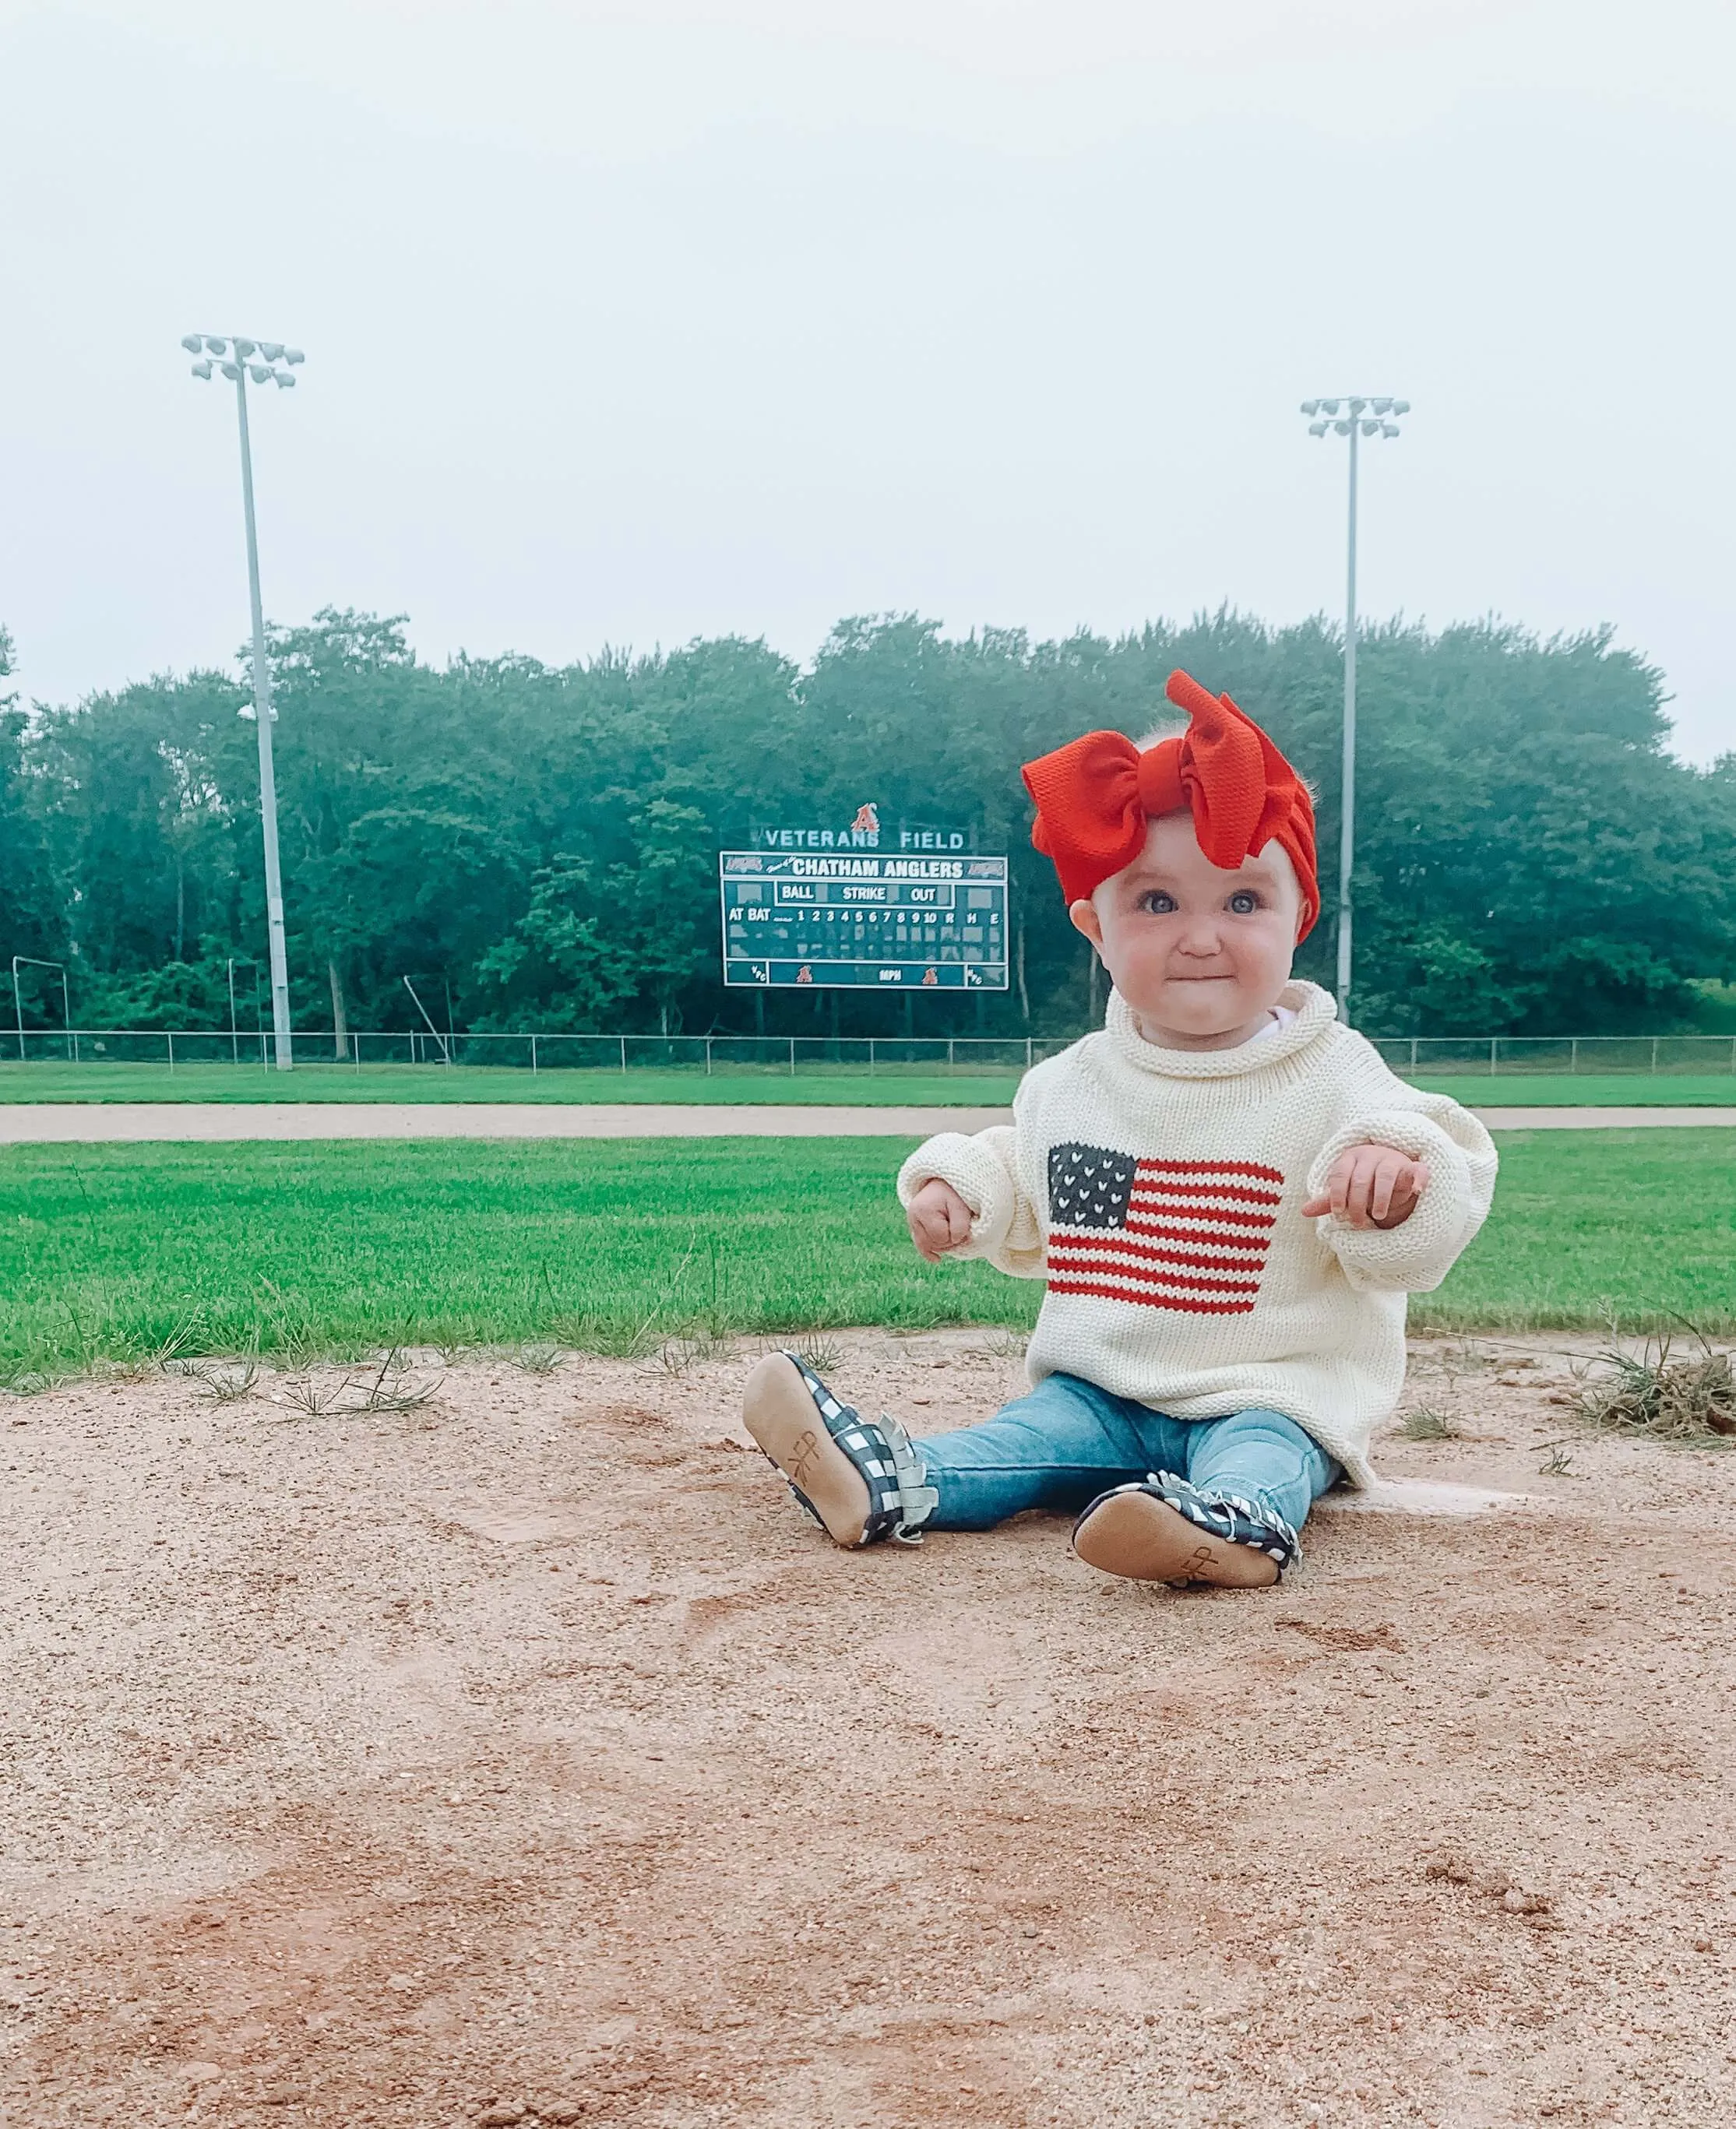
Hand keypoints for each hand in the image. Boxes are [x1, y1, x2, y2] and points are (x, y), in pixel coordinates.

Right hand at [906, 1177, 973, 1260]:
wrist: (946, 1180)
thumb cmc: (956, 1193)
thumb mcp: (962, 1207)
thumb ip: (960, 1226)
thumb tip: (954, 1242)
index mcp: (923, 1210)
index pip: (942, 1237)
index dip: (957, 1234)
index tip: (965, 1221)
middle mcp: (913, 1216)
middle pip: (935, 1244)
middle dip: (951, 1239)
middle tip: (962, 1224)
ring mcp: (912, 1221)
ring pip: (929, 1246)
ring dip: (944, 1243)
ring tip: (954, 1228)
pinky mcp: (915, 1225)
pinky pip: (920, 1245)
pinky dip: (929, 1253)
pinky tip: (937, 1260)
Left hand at [1301, 1143, 1430, 1230]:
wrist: (1394, 1175)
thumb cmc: (1365, 1184)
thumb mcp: (1346, 1191)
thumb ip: (1328, 1200)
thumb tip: (1304, 1211)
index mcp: (1351, 1157)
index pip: (1340, 1173)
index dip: (1337, 1194)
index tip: (1338, 1212)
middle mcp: (1372, 1155)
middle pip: (1361, 1178)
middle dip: (1357, 1203)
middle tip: (1357, 1222)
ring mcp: (1393, 1159)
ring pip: (1386, 1174)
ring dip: (1381, 1198)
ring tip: (1378, 1216)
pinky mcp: (1412, 1167)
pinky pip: (1418, 1169)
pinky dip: (1419, 1179)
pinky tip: (1416, 1191)